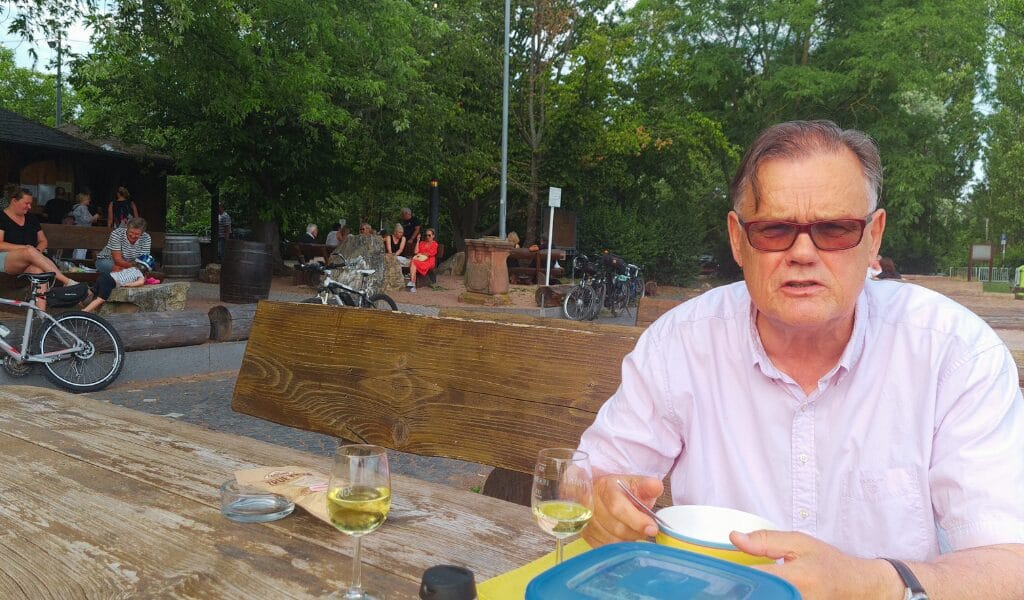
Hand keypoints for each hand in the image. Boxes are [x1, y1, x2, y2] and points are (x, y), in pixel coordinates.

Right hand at [582, 474, 661, 546]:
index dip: (637, 520)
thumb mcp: (635, 483)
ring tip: (635, 529)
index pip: (618, 508)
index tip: (652, 528)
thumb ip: (648, 485)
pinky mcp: (587, 536)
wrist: (601, 495)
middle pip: (617, 527)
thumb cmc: (620, 490)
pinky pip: (608, 547)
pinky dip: (620, 546)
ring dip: (629, 538)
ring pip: (613, 540)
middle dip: (637, 531)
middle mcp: (591, 505)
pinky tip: (625, 535)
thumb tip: (656, 487)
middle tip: (648, 528)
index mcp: (604, 488)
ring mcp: (587, 522)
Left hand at [730, 530, 900, 598]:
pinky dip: (760, 597)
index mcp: (796, 578)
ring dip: (747, 595)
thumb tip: (733, 537)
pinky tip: (750, 592)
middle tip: (716, 585)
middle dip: (736, 591)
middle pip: (756, 597)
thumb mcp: (800, 543)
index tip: (714, 574)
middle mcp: (797, 599)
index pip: (755, 580)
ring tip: (733, 587)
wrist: (858, 587)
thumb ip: (765, 541)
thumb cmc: (829, 563)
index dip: (732, 578)